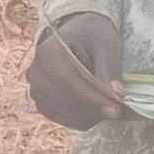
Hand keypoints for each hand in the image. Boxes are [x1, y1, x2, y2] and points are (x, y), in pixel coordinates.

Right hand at [28, 13, 125, 131]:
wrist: (77, 35)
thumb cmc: (92, 36)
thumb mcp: (105, 45)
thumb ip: (109, 69)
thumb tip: (117, 95)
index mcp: (48, 52)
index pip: (67, 80)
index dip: (91, 97)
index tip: (116, 107)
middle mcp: (35, 72)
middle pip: (64, 100)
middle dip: (93, 108)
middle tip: (118, 111)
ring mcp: (36, 89)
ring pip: (63, 113)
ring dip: (88, 116)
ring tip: (109, 109)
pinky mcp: (41, 102)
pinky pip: (61, 118)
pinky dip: (80, 119)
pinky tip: (96, 112)